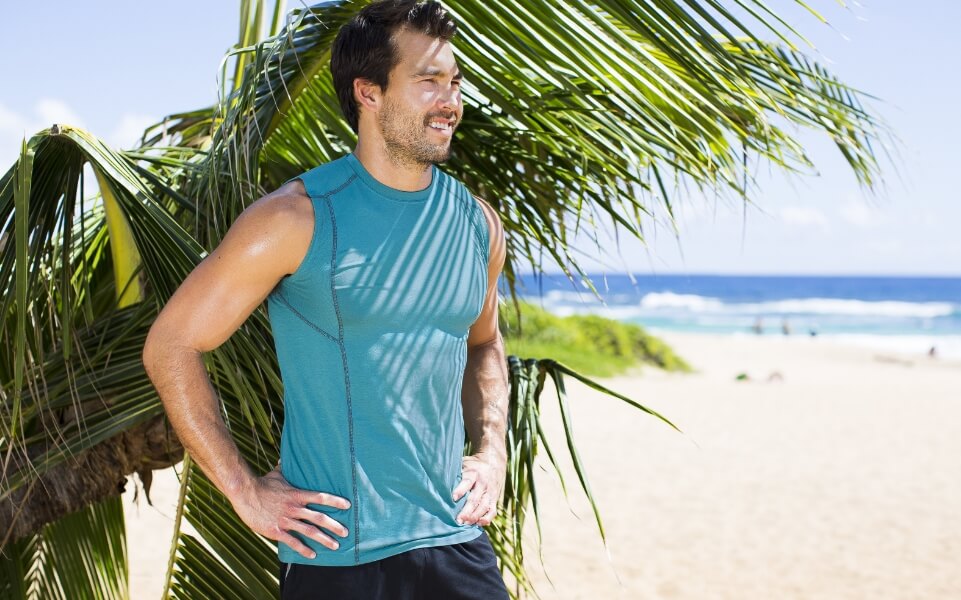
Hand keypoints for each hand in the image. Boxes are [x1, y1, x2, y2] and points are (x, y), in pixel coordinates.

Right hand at [230, 466, 350, 558]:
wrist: (244, 494)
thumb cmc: (261, 484)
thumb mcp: (277, 474)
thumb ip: (285, 469)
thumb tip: (285, 458)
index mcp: (297, 495)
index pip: (320, 497)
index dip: (335, 501)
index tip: (347, 505)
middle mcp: (294, 508)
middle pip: (319, 518)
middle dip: (334, 526)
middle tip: (346, 532)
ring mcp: (285, 520)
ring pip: (309, 531)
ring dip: (324, 539)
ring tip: (335, 546)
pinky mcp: (276, 530)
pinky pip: (293, 542)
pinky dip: (303, 549)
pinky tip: (312, 555)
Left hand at [452, 452, 505, 526]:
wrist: (493, 461)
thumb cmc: (472, 465)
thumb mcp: (464, 463)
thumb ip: (454, 473)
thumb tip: (437, 481)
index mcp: (473, 473)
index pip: (467, 482)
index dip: (460, 490)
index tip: (453, 498)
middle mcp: (482, 483)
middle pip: (475, 498)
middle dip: (467, 510)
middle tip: (458, 520)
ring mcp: (490, 492)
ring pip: (483, 506)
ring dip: (475, 516)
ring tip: (465, 523)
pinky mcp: (494, 498)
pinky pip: (492, 511)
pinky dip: (486, 518)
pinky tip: (478, 523)